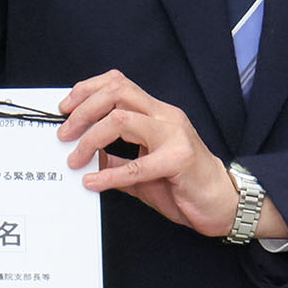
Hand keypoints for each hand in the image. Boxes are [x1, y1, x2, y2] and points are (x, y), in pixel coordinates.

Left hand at [58, 71, 284, 240]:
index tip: (65, 108)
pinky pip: (137, 165)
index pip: (118, 83)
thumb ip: (116, 160)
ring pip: (121, 119)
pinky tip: (94, 184)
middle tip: (64, 133)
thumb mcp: (142, 170)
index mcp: (156, 113)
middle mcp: (165, 116)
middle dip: (83, 110)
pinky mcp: (179, 159)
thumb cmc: (185, 185)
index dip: (87, 90)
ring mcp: (174, 135)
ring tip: (75, 159)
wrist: (222, 204)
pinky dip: (109, 176)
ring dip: (90, 138)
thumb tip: (85, 158)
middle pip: (117, 92)